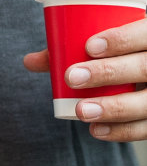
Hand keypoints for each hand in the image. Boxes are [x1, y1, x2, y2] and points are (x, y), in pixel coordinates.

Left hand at [24, 16, 146, 139]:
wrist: (144, 67)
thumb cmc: (123, 53)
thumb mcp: (107, 44)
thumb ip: (72, 49)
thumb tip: (30, 61)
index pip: (145, 33)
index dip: (122, 39)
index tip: (90, 46)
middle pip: (145, 67)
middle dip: (108, 72)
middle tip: (73, 77)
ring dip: (113, 107)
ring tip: (81, 111)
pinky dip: (122, 132)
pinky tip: (96, 130)